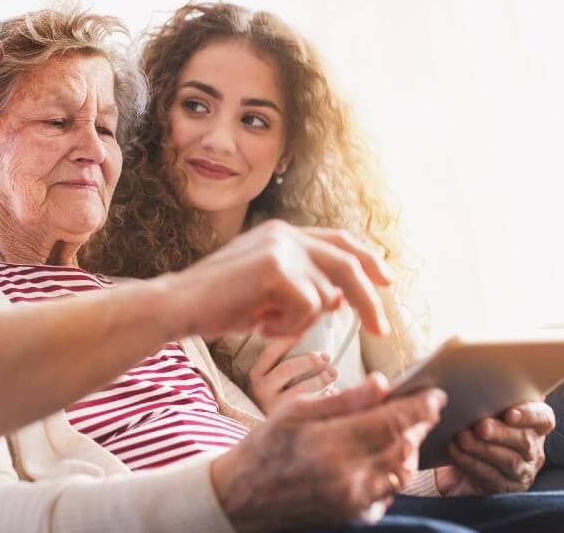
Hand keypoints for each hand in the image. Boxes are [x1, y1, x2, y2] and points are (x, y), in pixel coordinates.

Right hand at [162, 221, 393, 341]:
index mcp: (282, 233)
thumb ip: (303, 286)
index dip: (367, 259)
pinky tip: (258, 323)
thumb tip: (342, 298)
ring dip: (299, 321)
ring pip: (324, 296)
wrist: (177, 305)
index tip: (386, 281)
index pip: (338, 241)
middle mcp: (285, 234)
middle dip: (369, 300)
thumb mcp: (267, 292)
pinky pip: (307, 309)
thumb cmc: (217, 304)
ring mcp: (281, 249)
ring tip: (265, 322)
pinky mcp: (276, 270)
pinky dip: (286, 326)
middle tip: (380, 330)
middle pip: (348, 264)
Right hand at [210, 373, 445, 531]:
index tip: (436, 394)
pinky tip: (383, 460)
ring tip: (405, 432)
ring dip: (409, 450)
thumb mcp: (296, 410)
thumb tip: (383, 383)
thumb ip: (344, 399)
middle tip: (423, 410)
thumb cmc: (264, 447)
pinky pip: (389, 494)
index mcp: (332, 444)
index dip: (420, 406)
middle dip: (418, 426)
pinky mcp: (354, 516)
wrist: (240, 497)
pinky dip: (393, 474)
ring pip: (402, 472)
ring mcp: (353, 501)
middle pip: (404, 446)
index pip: (393, 421)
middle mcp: (349, 477)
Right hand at [247, 336, 337, 414]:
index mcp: (256, 374)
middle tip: (326, 356)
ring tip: (334, 372)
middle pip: (287, 369)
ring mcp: (272, 406)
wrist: (269, 430)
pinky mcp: (287, 420)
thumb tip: (311, 337)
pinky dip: (325, 398)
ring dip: (321, 379)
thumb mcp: (270, 378)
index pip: (271, 352)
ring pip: (299, 390)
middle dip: (310, 361)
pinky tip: (335, 392)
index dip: (289, 341)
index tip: (306, 332)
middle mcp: (261, 390)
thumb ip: (283, 362)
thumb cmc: (275, 394)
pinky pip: (309, 406)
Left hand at [434, 401, 552, 494]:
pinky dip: (471, 462)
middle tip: (480, 427)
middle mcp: (532, 448)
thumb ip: (484, 397)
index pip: (543, 418)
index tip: (509, 414)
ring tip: (463, 438)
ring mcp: (521, 470)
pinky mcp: (505, 487)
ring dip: (483, 448)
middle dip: (501, 433)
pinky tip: (456, 451)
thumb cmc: (474, 428)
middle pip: (525, 440)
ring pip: (510, 461)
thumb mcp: (480, 409)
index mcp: (532, 424)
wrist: (458, 467)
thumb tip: (470, 376)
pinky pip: (492, 476)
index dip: (529, 415)